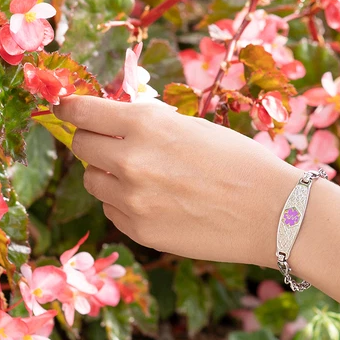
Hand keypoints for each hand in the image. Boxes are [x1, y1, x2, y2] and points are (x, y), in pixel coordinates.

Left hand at [55, 95, 299, 267]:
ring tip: (149, 177)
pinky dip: (127, 203)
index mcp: (145, 123)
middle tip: (115, 144)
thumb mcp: (193, 127)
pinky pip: (113, 210)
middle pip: (80, 146)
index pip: (81, 111)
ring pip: (93, 181)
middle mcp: (129, 159)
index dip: (70, 108)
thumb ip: (149, 124)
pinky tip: (161, 202)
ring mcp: (131, 199)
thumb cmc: (241, 162)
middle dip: (93, 141)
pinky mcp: (138, 230)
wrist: (273, 212)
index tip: (66, 108)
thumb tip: (113, 122)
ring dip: (109, 175)